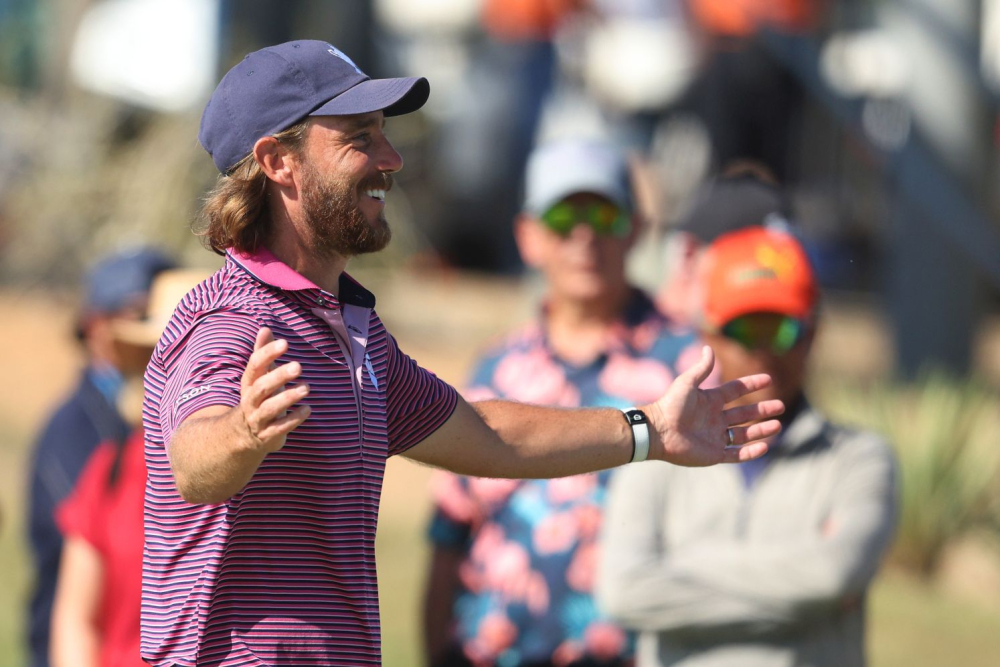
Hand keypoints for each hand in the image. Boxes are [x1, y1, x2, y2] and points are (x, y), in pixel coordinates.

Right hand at [238, 327, 310, 453]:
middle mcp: (251, 400)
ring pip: (269, 408)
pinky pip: (279, 428)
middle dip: (279, 376)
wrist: (244, 435)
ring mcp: (258, 419)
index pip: (255, 366)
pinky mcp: (267, 435)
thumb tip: (264, 328)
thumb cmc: (258, 398)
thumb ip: (263, 353)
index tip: (285, 343)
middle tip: (298, 366)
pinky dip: (293, 419)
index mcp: (249, 383)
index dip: (268, 353)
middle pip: (262, 387)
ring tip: (306, 388)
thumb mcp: (258, 376)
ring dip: (288, 397)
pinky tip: (307, 409)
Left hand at [643, 346, 783, 465]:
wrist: (658, 431)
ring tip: (777, 425)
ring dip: (761, 430)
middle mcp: (715, 418)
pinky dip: (751, 451)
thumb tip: (708, 347)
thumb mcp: (687, 383)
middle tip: (780, 406)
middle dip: (762, 410)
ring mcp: (715, 437)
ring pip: (744, 433)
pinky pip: (736, 454)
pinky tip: (764, 446)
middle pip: (744, 413)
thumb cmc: (671, 405)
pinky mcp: (714, 454)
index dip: (751, 384)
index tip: (768, 379)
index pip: (735, 390)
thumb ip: (701, 368)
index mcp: (710, 400)